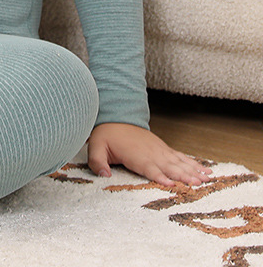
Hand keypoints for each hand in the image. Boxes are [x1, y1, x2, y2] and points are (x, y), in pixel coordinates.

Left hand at [88, 123, 211, 186]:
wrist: (116, 116)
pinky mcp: (164, 148)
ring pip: (178, 162)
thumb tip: (104, 175)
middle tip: (197, 184)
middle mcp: (150, 153)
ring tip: (206, 179)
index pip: (148, 168)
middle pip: (168, 166)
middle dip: (182, 176)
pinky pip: (180, 156)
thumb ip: (97, 161)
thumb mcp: (96, 146)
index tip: (170, 184)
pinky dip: (193, 163)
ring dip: (192, 171)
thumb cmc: (106, 134)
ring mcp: (159, 150)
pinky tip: (205, 170)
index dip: (159, 176)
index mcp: (135, 155)